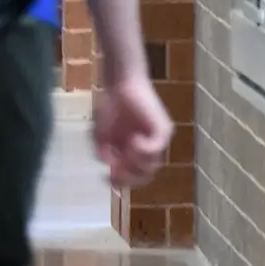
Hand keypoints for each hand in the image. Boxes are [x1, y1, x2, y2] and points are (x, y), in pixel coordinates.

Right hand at [92, 73, 173, 189]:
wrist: (120, 83)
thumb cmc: (110, 106)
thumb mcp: (100, 135)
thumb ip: (103, 152)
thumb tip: (109, 167)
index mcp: (135, 152)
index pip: (134, 177)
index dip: (121, 182)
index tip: (105, 179)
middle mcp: (149, 149)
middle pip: (144, 176)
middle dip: (127, 177)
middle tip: (114, 172)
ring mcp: (158, 140)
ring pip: (151, 166)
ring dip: (134, 163)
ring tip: (124, 151)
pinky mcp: (163, 130)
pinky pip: (156, 148)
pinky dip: (142, 149)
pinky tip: (132, 141)